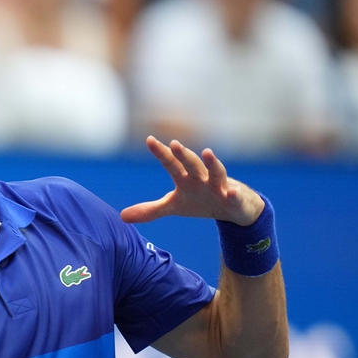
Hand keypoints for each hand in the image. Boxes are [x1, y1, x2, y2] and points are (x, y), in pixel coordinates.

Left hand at [121, 136, 264, 226]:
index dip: (161, 153)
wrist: (233, 208)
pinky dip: (235, 194)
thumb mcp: (174, 206)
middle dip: (183, 155)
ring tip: (207, 152)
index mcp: (185, 179)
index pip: (171, 164)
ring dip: (212, 163)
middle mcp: (202, 178)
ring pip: (217, 173)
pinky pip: (235, 196)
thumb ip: (150, 210)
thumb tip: (122, 217)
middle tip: (173, 144)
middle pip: (191, 164)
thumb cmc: (201, 201)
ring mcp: (220, 186)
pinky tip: (233, 192)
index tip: (149, 140)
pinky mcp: (235, 199)